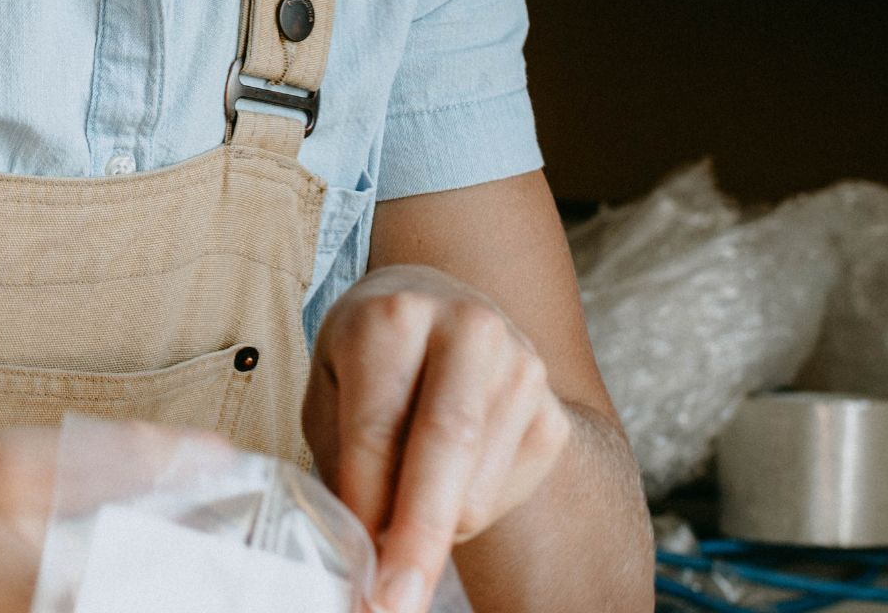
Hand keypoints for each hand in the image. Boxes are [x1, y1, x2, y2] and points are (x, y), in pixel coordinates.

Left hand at [303, 264, 569, 612]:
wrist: (442, 304)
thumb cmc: (373, 357)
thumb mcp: (334, 387)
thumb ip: (344, 461)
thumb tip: (361, 555)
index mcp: (395, 314)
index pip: (378, 426)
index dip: (363, 507)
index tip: (358, 575)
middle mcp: (466, 329)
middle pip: (447, 445)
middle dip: (418, 537)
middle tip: (394, 604)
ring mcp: (521, 367)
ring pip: (474, 489)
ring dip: (433, 529)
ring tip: (408, 496)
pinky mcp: (552, 412)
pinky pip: (505, 498)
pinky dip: (467, 515)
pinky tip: (451, 476)